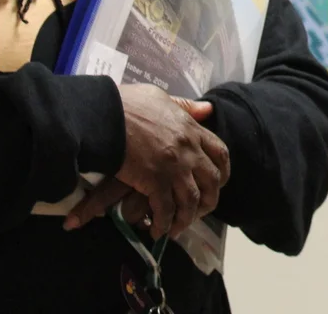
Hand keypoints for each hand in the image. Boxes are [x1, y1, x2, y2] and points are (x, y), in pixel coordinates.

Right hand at [65, 86, 228, 239]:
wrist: (106, 116)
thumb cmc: (128, 105)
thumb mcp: (162, 98)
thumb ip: (185, 107)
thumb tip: (208, 109)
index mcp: (191, 129)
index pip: (220, 153)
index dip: (222, 171)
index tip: (218, 183)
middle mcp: (189, 150)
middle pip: (212, 181)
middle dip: (209, 201)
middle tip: (199, 212)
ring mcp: (174, 167)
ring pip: (191, 200)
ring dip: (186, 218)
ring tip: (176, 228)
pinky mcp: (155, 181)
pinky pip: (166, 209)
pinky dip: (164, 223)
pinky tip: (157, 229)